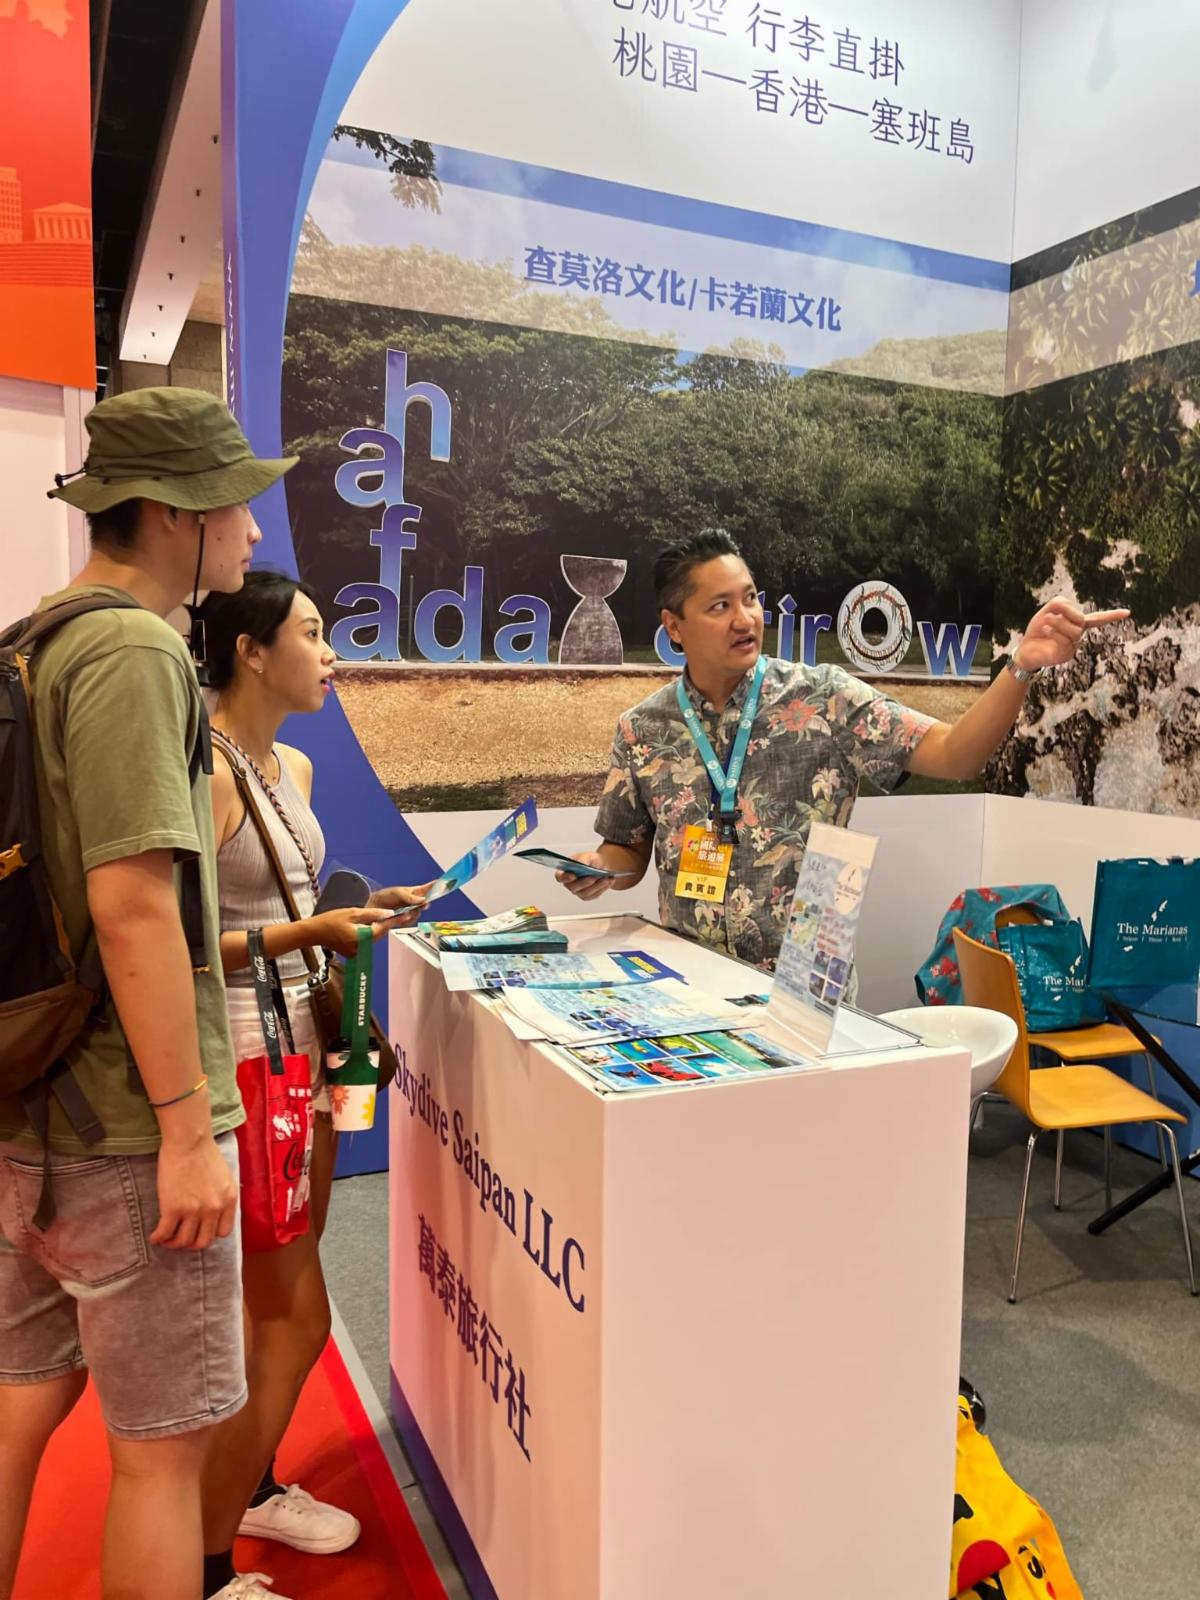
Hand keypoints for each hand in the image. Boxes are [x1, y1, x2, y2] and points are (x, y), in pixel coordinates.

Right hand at [152, 1133, 237, 1250]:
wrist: (189, 1141)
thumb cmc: (205, 1153)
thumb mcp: (225, 1177)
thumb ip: (222, 1196)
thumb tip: (215, 1211)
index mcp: (228, 1201)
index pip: (223, 1232)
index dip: (209, 1234)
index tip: (199, 1231)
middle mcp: (213, 1209)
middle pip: (203, 1241)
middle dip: (191, 1244)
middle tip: (180, 1238)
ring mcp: (193, 1211)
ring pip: (183, 1241)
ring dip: (173, 1244)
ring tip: (166, 1239)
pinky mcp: (173, 1208)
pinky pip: (165, 1233)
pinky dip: (158, 1238)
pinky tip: (154, 1236)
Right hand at [308, 904, 395, 954]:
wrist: (314, 933)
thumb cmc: (330, 921)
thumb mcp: (352, 913)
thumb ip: (372, 914)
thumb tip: (388, 913)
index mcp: (362, 937)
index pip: (383, 928)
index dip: (396, 920)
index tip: (407, 915)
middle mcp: (361, 947)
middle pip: (380, 934)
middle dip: (388, 924)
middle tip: (401, 914)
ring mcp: (357, 952)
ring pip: (373, 938)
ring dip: (379, 928)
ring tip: (387, 917)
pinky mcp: (354, 953)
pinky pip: (366, 942)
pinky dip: (369, 934)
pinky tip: (370, 925)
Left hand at [369, 881, 432, 927]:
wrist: (373, 907)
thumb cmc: (385, 896)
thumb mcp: (398, 893)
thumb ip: (411, 897)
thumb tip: (423, 900)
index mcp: (415, 892)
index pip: (428, 888)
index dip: (437, 886)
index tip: (445, 884)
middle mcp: (414, 902)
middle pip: (426, 904)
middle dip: (424, 904)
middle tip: (422, 904)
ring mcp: (410, 911)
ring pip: (418, 914)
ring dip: (413, 913)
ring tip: (404, 910)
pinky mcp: (404, 919)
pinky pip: (411, 921)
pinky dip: (406, 919)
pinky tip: (401, 916)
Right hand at [556, 852, 613, 902]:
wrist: (601, 866)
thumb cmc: (591, 860)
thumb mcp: (587, 856)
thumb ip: (583, 859)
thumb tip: (582, 864)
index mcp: (565, 871)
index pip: (560, 877)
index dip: (565, 877)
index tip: (573, 876)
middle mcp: (570, 883)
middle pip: (573, 887)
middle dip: (584, 883)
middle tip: (594, 878)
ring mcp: (578, 891)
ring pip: (585, 893)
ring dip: (597, 886)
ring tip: (606, 878)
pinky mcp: (588, 896)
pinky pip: (594, 895)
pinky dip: (602, 888)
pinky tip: (609, 881)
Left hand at [1013, 597, 1129, 672]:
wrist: (1025, 650)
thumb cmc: (1038, 630)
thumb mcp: (1048, 611)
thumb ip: (1059, 603)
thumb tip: (1066, 607)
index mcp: (1077, 624)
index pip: (1097, 619)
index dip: (1111, 616)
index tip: (1127, 613)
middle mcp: (1078, 636)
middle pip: (1082, 620)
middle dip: (1066, 612)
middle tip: (1050, 612)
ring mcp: (1073, 647)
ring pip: (1074, 631)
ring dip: (1058, 623)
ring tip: (1045, 620)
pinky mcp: (1065, 655)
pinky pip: (1064, 641)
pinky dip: (1054, 632)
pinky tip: (1045, 630)